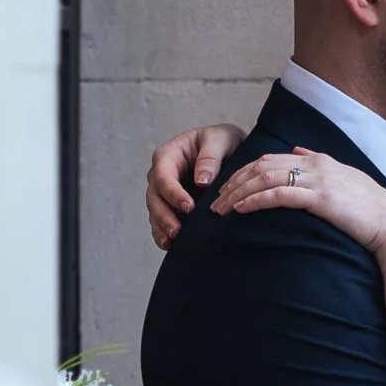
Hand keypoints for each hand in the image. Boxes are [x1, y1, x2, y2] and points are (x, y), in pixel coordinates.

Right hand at [148, 123, 247, 248]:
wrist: (231, 152)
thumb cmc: (222, 142)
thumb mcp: (220, 139)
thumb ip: (210, 156)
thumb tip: (201, 181)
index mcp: (169, 155)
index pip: (163, 175)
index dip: (173, 192)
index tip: (188, 206)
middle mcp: (162, 175)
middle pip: (154, 197)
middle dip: (164, 215)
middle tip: (178, 231)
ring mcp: (165, 192)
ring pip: (155, 212)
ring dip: (162, 228)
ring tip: (174, 241)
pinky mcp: (172, 207)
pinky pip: (162, 222)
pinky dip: (164, 235)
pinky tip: (172, 246)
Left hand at [212, 149, 385, 258]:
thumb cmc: (370, 210)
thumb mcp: (344, 178)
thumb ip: (318, 162)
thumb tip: (297, 150)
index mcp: (318, 160)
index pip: (271, 159)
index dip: (244, 173)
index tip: (227, 188)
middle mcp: (315, 164)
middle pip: (262, 166)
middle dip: (234, 182)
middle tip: (215, 200)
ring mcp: (318, 179)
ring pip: (265, 179)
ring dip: (238, 193)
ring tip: (221, 208)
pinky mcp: (320, 198)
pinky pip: (279, 195)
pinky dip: (256, 200)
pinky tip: (240, 209)